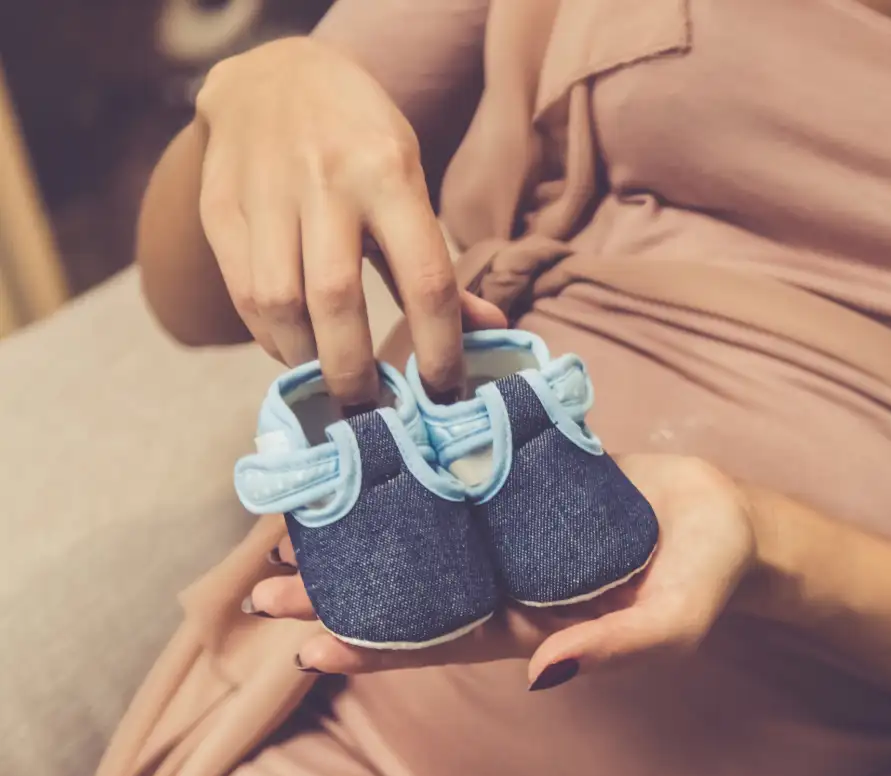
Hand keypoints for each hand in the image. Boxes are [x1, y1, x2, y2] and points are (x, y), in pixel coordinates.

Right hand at [194, 36, 502, 402]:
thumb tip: (493, 330)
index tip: (444, 393)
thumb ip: (440, 263)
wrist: (272, 74)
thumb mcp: (412, 185)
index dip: (438, 347)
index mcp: (389, 174)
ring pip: (278, 302)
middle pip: (337, 300)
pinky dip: (270, 336)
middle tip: (372, 409)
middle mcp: (324, 182)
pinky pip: (242, 290)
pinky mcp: (219, 206)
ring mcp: (265, 193)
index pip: (425, 279)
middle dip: (355, 369)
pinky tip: (294, 349)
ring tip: (331, 382)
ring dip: (307, 359)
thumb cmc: (362, 143)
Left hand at [249, 456, 759, 688]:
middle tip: (265, 587)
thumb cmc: (710, 576)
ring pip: (420, 535)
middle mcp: (510, 578)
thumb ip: (617, 647)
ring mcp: (513, 530)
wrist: (733, 517)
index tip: (305, 651)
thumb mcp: (674, 620)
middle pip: (411, 591)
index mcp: (534, 623)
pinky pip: (459, 474)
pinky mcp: (525, 480)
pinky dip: (414, 466)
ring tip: (294, 521)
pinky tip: (368, 449)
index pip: (440, 642)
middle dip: (341, 592)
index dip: (374, 650)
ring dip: (360, 530)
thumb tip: (540, 675)